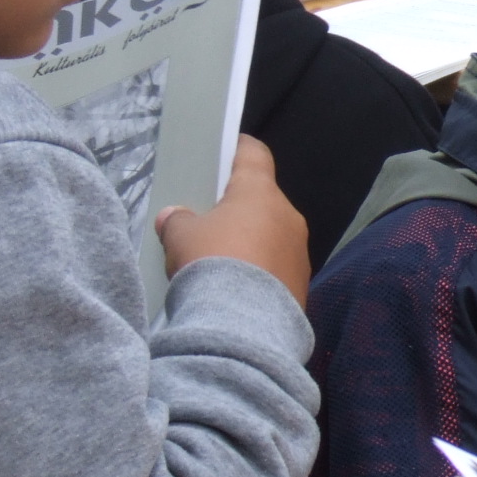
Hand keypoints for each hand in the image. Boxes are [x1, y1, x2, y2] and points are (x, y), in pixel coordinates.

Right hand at [157, 136, 311, 304]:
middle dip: (238, 207)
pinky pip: (277, 265)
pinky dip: (260, 269)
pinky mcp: (302, 282)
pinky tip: (237, 286)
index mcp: (260, 192)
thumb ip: (176, 220)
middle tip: (210, 219)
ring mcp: (300, 250)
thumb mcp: (180, 236)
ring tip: (221, 259)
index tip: (226, 151)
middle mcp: (288, 215)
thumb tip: (174, 217)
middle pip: (262, 199)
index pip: (254, 154)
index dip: (238, 150)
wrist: (242, 326)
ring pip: (272, 234)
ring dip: (251, 241)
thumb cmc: (211, 263)